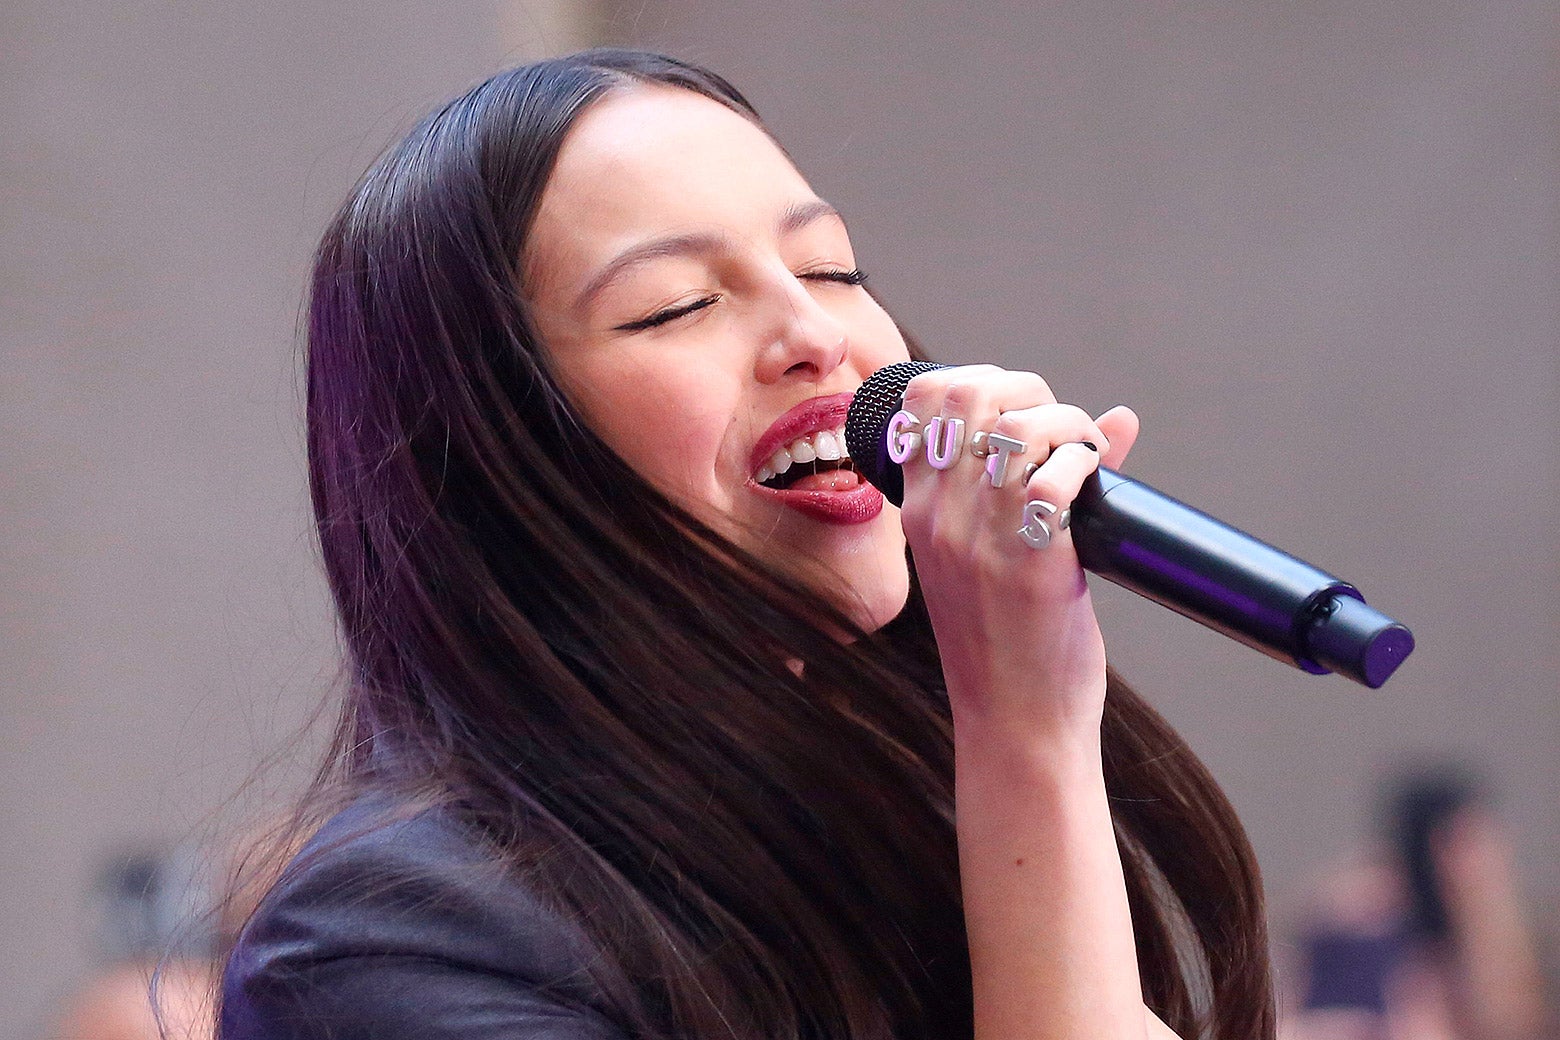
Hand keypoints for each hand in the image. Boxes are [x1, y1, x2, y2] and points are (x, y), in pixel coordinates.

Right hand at [896, 364, 1138, 735]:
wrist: (1014, 724)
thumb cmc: (1007, 647)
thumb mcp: (991, 561)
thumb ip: (1031, 488)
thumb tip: (1121, 420)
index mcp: (920, 514)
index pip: (926, 398)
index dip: (980, 377)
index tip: (1021, 406)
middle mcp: (941, 519)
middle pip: (972, 394)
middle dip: (1031, 389)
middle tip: (1064, 430)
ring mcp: (981, 540)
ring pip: (1020, 427)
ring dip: (1068, 425)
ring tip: (1088, 458)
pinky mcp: (1031, 565)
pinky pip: (1055, 480)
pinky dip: (1086, 466)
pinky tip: (1097, 490)